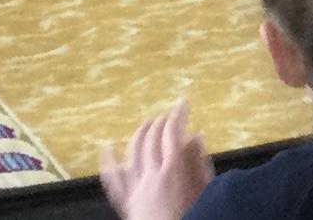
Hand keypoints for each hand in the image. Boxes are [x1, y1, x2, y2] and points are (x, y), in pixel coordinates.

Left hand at [98, 102, 210, 219]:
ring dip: (140, 134)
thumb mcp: (206, 192)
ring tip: (147, 123)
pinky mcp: (127, 203)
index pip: (173, 134)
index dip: (178, 115)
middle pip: (152, 140)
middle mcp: (151, 176)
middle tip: (168, 116)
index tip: (183, 104)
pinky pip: (113, 180)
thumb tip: (196, 135)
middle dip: (160, 123)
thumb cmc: (195, 216)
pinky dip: (109, 162)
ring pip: (133, 153)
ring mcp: (136, 189)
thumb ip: (199, 163)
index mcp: (173, 173)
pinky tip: (106, 147)